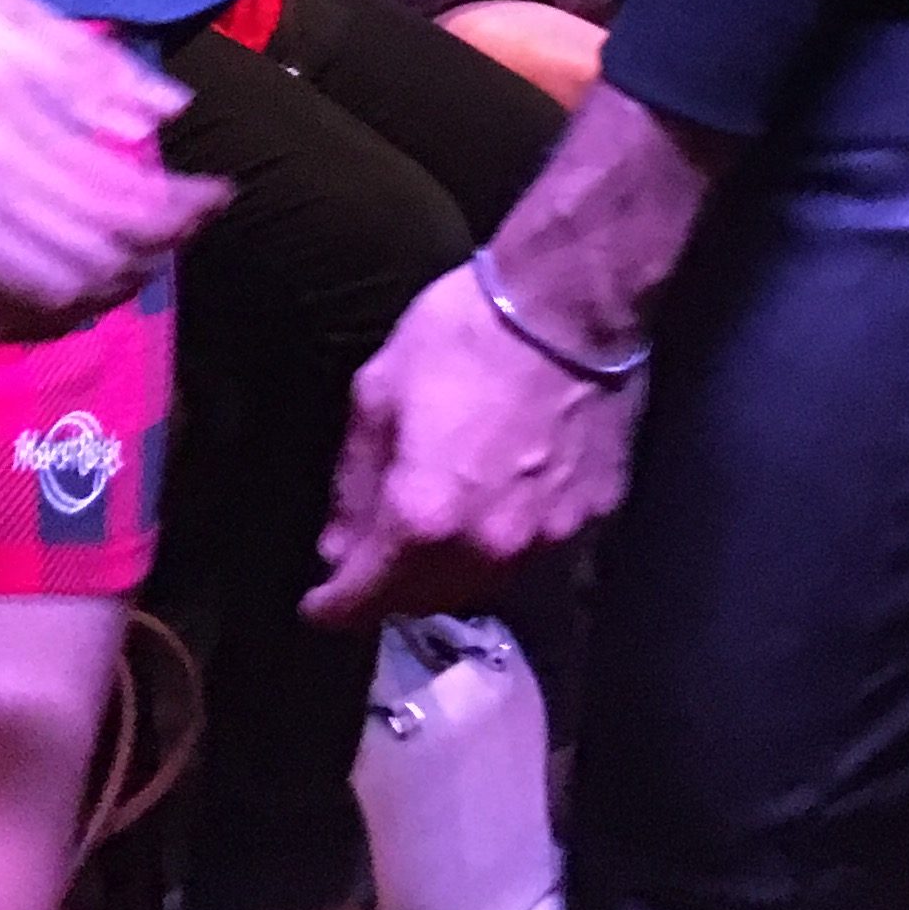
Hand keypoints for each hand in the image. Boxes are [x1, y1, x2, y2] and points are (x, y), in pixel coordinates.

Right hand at [0, 0, 224, 341]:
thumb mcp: (4, 18)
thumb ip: (91, 70)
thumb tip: (166, 115)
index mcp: (3, 138)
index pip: (123, 206)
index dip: (184, 210)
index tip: (214, 194)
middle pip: (92, 270)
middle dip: (151, 254)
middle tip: (171, 223)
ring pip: (43, 308)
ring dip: (99, 290)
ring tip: (122, 254)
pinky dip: (36, 313)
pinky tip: (55, 281)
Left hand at [307, 259, 643, 624]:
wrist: (571, 301)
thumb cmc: (464, 333)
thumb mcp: (380, 389)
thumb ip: (354, 479)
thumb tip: (338, 544)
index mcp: (424, 516)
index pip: (367, 599)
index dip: (333, 607)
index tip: (317, 605)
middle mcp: (486, 549)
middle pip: (426, 601)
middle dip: (390, 587)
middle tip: (374, 554)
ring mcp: (545, 539)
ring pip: (482, 583)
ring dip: (448, 569)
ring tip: (435, 527)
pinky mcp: (591, 517)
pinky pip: (533, 549)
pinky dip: (505, 538)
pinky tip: (501, 495)